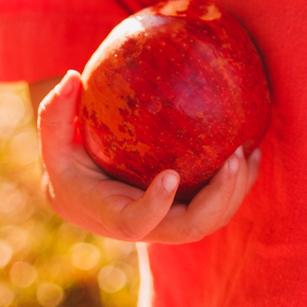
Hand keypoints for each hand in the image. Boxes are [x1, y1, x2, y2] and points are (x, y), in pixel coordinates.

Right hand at [36, 69, 259, 244]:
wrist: (80, 193)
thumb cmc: (67, 163)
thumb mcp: (53, 141)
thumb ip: (55, 113)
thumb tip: (70, 77)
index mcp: (112, 214)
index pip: (136, 223)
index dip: (156, 206)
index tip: (171, 175)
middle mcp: (146, 225)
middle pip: (189, 229)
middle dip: (218, 200)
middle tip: (235, 158)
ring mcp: (169, 221)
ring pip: (210, 221)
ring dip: (235, 192)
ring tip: (249, 152)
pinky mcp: (185, 210)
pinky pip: (217, 204)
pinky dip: (239, 184)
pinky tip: (253, 151)